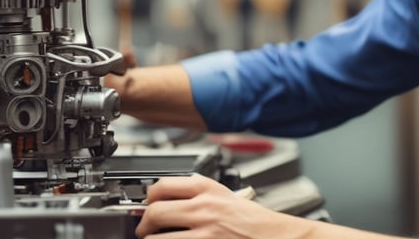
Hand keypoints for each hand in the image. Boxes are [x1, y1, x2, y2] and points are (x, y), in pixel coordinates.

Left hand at [135, 174, 311, 238]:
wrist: (275, 236)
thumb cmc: (252, 220)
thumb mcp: (225, 195)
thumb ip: (197, 194)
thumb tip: (164, 199)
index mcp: (207, 188)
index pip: (161, 186)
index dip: (148, 198)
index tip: (146, 205)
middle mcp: (204, 208)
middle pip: (154, 211)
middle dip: (143, 224)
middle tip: (144, 229)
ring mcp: (205, 232)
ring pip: (157, 237)